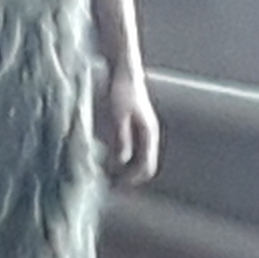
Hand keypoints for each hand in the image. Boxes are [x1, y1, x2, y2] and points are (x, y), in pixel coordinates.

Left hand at [95, 64, 162, 185]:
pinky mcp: (135, 126)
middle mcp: (149, 133)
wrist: (125, 71)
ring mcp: (143, 130)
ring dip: (127, 169)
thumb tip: (123, 161)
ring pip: (140, 158)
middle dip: (131, 177)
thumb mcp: (119, 115)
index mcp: (149, 132)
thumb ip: (122, 138)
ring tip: (109, 176)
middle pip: (145, 164)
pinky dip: (124, 158)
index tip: (117, 186)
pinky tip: (109, 160)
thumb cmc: (122, 90)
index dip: (133, 178)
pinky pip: (134, 149)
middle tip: (112, 186)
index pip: (147, 165)